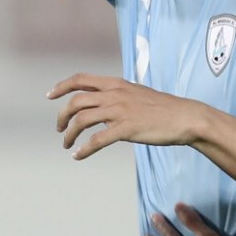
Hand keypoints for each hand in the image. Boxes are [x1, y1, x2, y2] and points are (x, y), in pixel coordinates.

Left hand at [48, 74, 204, 158]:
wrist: (185, 117)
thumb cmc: (164, 109)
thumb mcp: (137, 94)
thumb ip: (118, 97)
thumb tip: (102, 107)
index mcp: (116, 84)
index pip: (80, 79)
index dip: (62, 86)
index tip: (50, 95)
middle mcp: (115, 94)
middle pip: (76, 101)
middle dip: (62, 115)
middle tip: (60, 129)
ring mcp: (120, 111)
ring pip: (82, 120)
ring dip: (70, 133)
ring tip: (67, 144)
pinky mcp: (127, 128)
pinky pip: (97, 140)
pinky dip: (83, 149)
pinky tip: (78, 156)